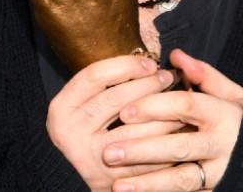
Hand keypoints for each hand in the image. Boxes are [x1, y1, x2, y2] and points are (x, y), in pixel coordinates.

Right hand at [47, 54, 183, 191]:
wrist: (89, 170)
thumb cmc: (97, 124)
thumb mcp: (92, 100)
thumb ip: (112, 81)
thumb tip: (151, 63)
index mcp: (62, 107)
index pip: (95, 75)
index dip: (126, 65)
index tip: (152, 63)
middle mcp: (67, 132)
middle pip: (115, 98)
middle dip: (148, 84)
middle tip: (169, 77)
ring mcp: (86, 158)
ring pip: (133, 129)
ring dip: (162, 113)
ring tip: (180, 101)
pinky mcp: (106, 179)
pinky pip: (143, 157)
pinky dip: (164, 142)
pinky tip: (178, 128)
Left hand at [104, 49, 242, 190]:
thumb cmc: (237, 116)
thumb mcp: (228, 91)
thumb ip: (202, 73)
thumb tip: (175, 56)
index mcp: (223, 113)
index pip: (185, 106)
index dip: (154, 107)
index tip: (124, 111)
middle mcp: (222, 144)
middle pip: (178, 146)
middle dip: (141, 150)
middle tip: (108, 151)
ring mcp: (219, 172)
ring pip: (181, 180)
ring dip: (147, 183)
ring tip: (115, 186)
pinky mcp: (215, 190)